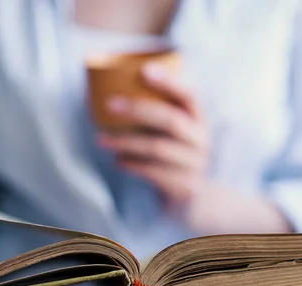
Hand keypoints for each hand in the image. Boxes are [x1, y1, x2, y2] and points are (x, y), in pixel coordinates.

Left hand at [98, 62, 209, 206]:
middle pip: (170, 120)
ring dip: (126, 141)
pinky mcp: (184, 186)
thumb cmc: (175, 160)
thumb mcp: (174, 137)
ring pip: (157, 148)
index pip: (189, 96)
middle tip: (110, 104)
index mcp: (198, 122)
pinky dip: (132, 165)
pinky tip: (117, 161)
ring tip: (101, 139)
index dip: (169, 82)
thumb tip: (112, 98)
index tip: (145, 70)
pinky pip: (153, 172)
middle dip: (138, 109)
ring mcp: (194, 164)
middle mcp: (200, 141)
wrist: (196, 201)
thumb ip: (156, 119)